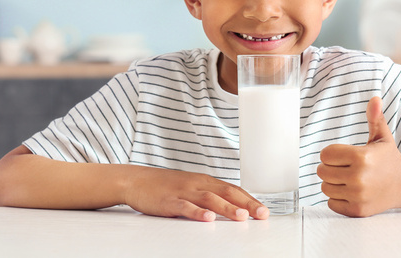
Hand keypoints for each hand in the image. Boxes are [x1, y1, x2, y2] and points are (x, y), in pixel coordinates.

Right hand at [124, 167, 268, 221]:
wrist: (136, 180)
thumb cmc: (166, 186)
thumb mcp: (192, 188)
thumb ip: (210, 196)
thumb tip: (233, 207)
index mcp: (205, 181)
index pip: (233, 189)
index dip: (250, 199)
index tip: (264, 210)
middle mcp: (198, 184)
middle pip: (226, 192)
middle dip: (246, 204)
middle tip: (261, 214)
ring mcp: (183, 191)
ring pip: (209, 199)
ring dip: (227, 208)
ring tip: (242, 217)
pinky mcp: (169, 201)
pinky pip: (185, 207)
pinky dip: (197, 213)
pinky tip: (208, 219)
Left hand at [317, 96, 400, 216]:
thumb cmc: (389, 158)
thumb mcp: (382, 136)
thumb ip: (375, 117)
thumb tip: (375, 98)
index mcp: (361, 157)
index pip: (325, 155)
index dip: (331, 154)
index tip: (343, 155)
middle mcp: (359, 178)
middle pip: (322, 172)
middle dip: (330, 168)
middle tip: (345, 167)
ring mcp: (358, 196)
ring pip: (325, 188)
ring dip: (332, 183)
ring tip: (348, 179)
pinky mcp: (357, 211)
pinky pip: (331, 204)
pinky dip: (337, 199)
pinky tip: (351, 192)